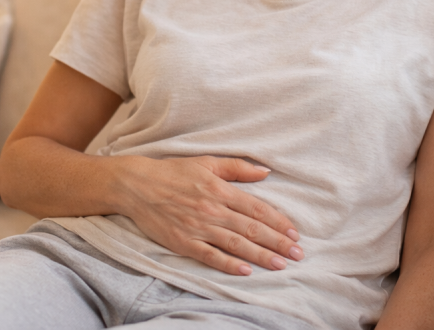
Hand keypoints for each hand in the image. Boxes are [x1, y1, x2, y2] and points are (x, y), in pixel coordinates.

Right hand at [115, 155, 303, 275]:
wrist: (136, 186)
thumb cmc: (173, 172)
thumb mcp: (207, 162)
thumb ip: (237, 167)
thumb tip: (265, 172)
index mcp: (220, 189)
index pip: (257, 208)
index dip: (278, 222)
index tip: (294, 233)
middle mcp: (212, 209)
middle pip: (251, 229)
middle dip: (277, 243)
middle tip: (297, 254)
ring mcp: (198, 227)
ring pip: (236, 244)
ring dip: (261, 256)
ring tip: (280, 265)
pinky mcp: (183, 242)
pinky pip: (210, 256)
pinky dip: (229, 264)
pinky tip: (246, 271)